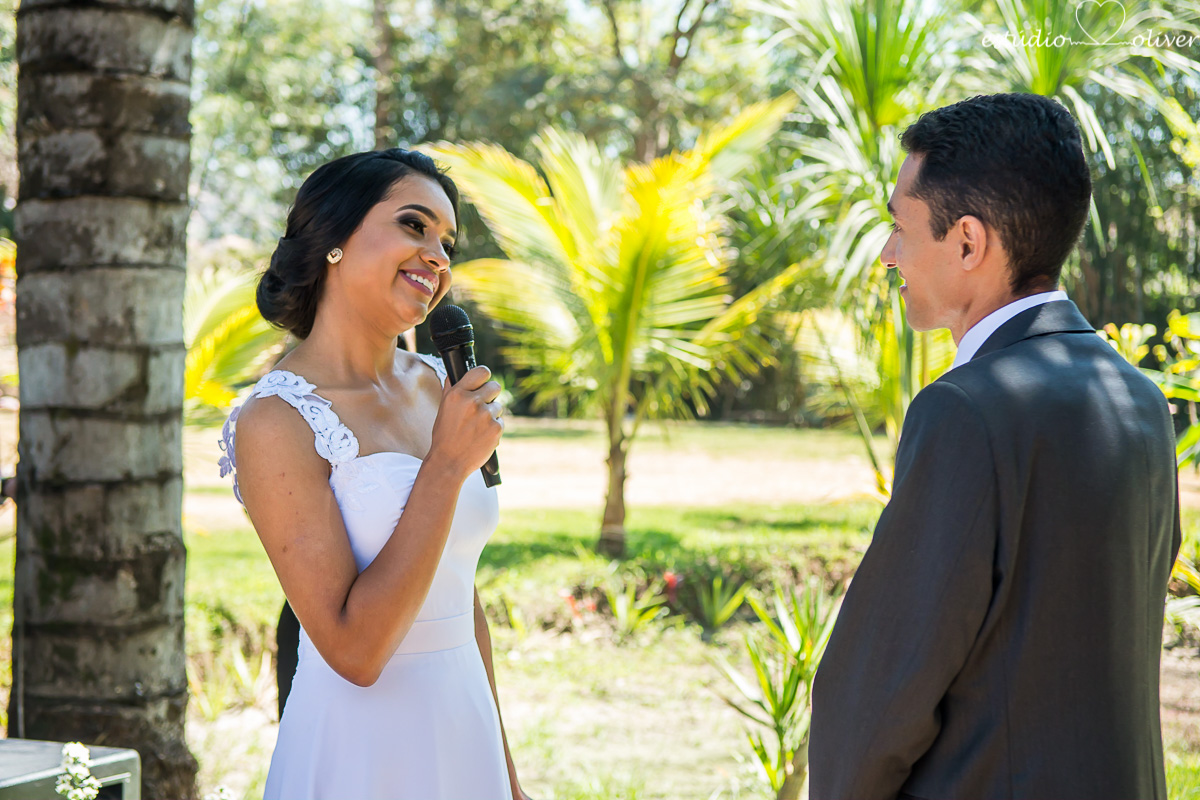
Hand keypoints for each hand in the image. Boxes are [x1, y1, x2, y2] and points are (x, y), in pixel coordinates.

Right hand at [427, 365, 503, 479]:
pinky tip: (481, 436)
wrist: (449, 461)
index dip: (484, 377)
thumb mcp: (443, 409)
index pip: (481, 371)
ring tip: (476, 427)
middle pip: (495, 386)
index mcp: (457, 394)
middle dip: (490, 395)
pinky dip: (493, 428)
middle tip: (482, 406)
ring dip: (491, 414)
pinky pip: (500, 422)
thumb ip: (451, 389)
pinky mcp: (496, 429)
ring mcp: (486, 415)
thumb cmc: (444, 435)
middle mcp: (472, 402)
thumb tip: (454, 374)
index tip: (483, 382)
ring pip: (498, 406)